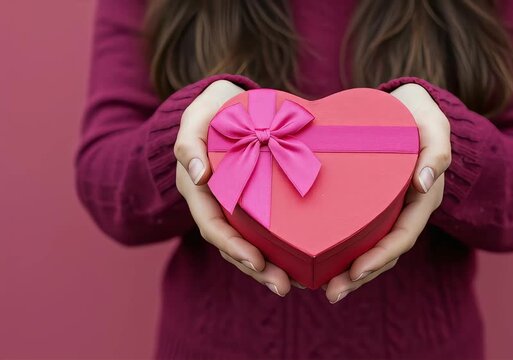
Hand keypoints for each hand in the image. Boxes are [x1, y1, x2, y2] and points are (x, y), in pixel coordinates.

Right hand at [174, 80, 294, 296]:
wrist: (227, 106)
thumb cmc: (210, 111)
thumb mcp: (194, 119)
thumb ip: (189, 143)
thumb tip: (198, 175)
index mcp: (198, 190)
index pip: (212, 226)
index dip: (233, 246)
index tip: (256, 261)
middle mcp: (216, 204)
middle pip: (233, 244)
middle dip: (256, 268)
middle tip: (284, 286)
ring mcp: (236, 206)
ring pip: (250, 242)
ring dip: (270, 266)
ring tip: (297, 283)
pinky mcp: (256, 202)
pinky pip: (266, 228)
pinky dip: (280, 245)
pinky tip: (302, 259)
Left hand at [323, 83, 451, 302]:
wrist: (405, 107)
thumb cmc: (419, 114)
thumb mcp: (434, 125)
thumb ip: (437, 152)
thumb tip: (424, 184)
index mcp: (422, 199)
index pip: (403, 236)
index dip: (381, 256)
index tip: (356, 271)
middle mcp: (404, 210)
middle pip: (384, 252)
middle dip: (359, 275)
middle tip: (332, 292)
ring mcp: (386, 209)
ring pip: (369, 246)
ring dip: (347, 270)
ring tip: (320, 286)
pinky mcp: (367, 202)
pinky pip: (355, 229)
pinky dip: (338, 246)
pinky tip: (314, 256)